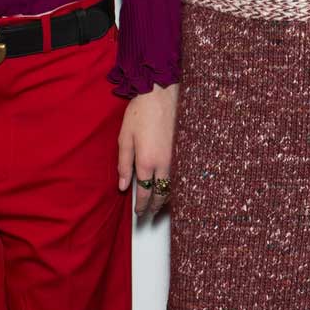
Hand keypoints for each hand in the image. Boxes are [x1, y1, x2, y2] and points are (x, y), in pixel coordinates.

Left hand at [117, 82, 177, 219]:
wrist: (162, 94)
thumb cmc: (141, 113)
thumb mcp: (125, 138)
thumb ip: (124, 164)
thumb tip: (123, 186)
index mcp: (147, 161)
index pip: (145, 192)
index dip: (142, 205)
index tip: (139, 213)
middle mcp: (165, 164)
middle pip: (161, 194)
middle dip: (155, 207)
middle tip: (149, 216)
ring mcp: (178, 158)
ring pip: (174, 187)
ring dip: (167, 199)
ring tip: (161, 207)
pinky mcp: (186, 151)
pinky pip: (182, 176)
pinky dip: (176, 187)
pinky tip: (173, 188)